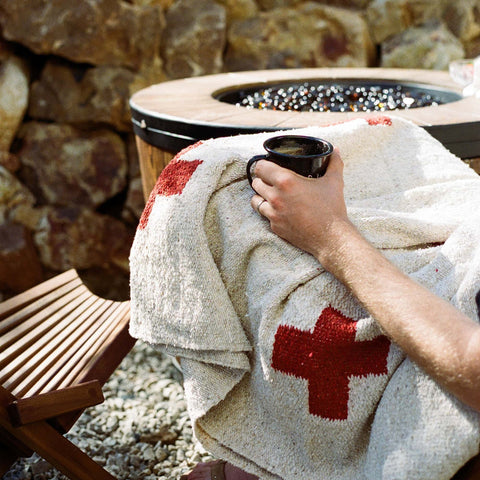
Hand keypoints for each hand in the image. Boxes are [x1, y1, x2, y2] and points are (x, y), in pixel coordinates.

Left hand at [250, 149, 354, 267]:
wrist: (331, 238)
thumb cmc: (332, 209)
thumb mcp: (334, 181)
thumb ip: (334, 163)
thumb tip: (336, 150)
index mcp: (286, 182)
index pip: (260, 167)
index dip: (262, 165)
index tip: (267, 166)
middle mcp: (275, 197)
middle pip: (255, 183)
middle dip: (262, 180)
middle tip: (271, 180)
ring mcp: (273, 214)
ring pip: (255, 200)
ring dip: (261, 196)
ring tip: (271, 194)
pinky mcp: (275, 227)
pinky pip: (265, 216)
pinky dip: (269, 212)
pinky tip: (279, 210)